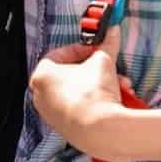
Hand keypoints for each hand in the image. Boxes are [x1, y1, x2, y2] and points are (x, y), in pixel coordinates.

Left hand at [29, 27, 130, 159]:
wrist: (101, 131)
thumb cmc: (94, 93)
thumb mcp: (104, 62)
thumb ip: (107, 45)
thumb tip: (112, 30)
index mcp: (42, 76)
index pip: (58, 54)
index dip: (80, 50)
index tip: (96, 50)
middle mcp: (40, 96)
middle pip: (70, 75)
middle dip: (95, 71)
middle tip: (110, 68)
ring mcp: (50, 114)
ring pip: (77, 92)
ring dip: (99, 87)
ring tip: (120, 86)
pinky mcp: (63, 128)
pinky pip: (79, 109)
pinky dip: (95, 103)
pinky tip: (115, 101)